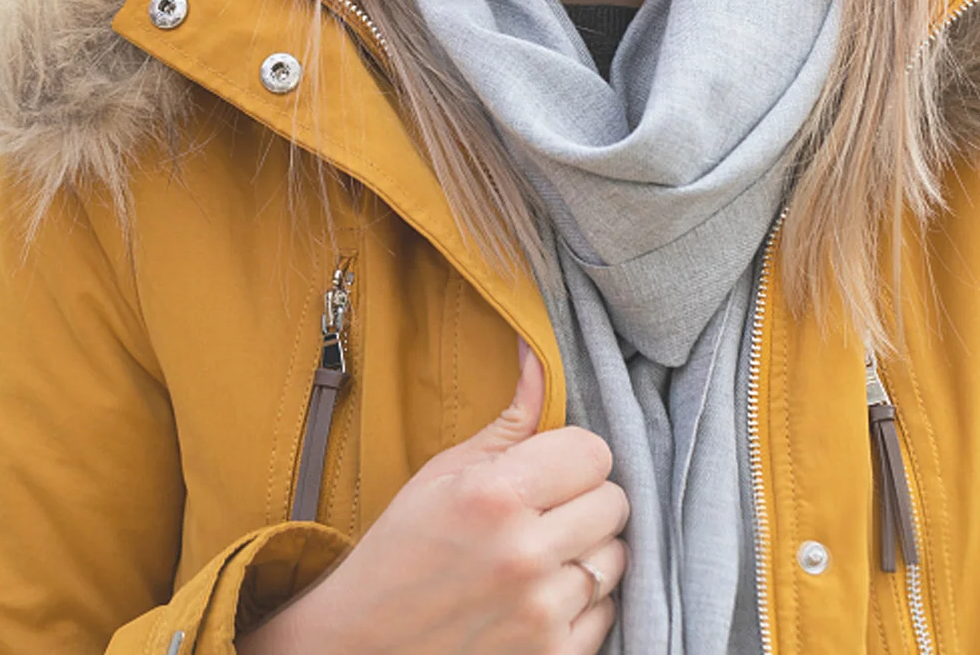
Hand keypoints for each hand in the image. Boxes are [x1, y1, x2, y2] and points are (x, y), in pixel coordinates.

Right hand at [238, 338, 628, 654]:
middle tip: (547, 510)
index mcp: (497, 495)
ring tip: (542, 553)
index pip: (594, 453)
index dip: (574, 455)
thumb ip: (511, 418)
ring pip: (615, 558)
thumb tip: (538, 354)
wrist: (363, 643)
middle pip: (614, 503)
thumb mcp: (447, 471)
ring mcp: (541, 614)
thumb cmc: (403, 547)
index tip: (551, 467)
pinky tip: (541, 594)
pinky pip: (607, 613)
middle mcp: (525, 555)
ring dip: (587, 552)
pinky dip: (583, 604)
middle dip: (585, 499)